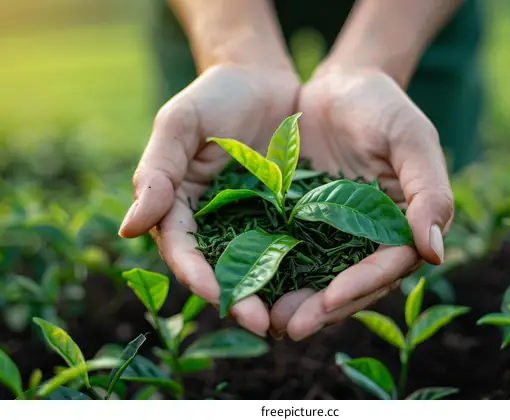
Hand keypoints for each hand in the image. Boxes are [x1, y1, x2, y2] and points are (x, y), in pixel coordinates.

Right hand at [119, 64, 298, 336]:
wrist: (262, 79)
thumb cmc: (214, 96)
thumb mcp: (180, 125)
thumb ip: (156, 172)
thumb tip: (127, 229)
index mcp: (180, 206)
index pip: (183, 249)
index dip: (197, 274)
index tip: (216, 295)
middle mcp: (214, 222)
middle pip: (221, 269)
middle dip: (238, 299)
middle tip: (263, 325)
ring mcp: (252, 221)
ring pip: (257, 266)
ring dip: (272, 296)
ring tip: (292, 320)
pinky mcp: (286, 215)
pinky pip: (292, 245)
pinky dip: (301, 268)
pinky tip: (319, 287)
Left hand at [269, 65, 453, 340]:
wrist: (338, 87)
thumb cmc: (381, 107)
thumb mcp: (410, 138)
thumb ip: (429, 192)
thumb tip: (435, 254)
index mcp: (402, 224)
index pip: (388, 265)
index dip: (362, 284)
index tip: (332, 298)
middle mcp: (370, 237)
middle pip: (352, 283)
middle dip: (323, 307)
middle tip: (291, 327)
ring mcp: (334, 233)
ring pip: (319, 278)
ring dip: (296, 302)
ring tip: (268, 321)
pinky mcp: (301, 224)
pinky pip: (289, 254)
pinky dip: (274, 274)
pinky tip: (252, 288)